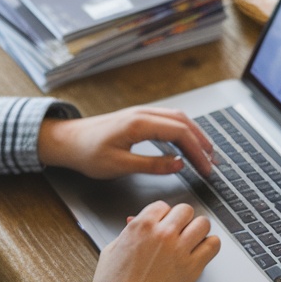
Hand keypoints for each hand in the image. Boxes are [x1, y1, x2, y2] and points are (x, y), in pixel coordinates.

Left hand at [37, 107, 213, 179]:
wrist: (67, 140)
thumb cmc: (87, 153)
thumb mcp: (119, 165)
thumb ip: (151, 165)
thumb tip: (178, 164)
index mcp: (139, 123)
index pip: (179, 133)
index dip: (197, 151)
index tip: (206, 168)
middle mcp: (143, 114)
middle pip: (183, 122)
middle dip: (201, 142)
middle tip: (214, 162)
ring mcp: (140, 114)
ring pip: (177, 119)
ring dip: (194, 134)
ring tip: (206, 153)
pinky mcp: (137, 119)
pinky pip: (167, 120)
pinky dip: (182, 131)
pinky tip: (185, 144)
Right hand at [92, 200, 220, 281]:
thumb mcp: (112, 250)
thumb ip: (127, 233)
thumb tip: (135, 223)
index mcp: (141, 226)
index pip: (162, 206)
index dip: (163, 216)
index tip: (163, 224)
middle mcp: (162, 234)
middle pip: (184, 211)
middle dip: (181, 220)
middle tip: (178, 230)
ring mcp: (179, 250)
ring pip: (202, 224)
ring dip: (198, 230)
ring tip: (193, 239)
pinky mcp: (191, 268)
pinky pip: (212, 245)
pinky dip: (210, 245)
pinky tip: (202, 250)